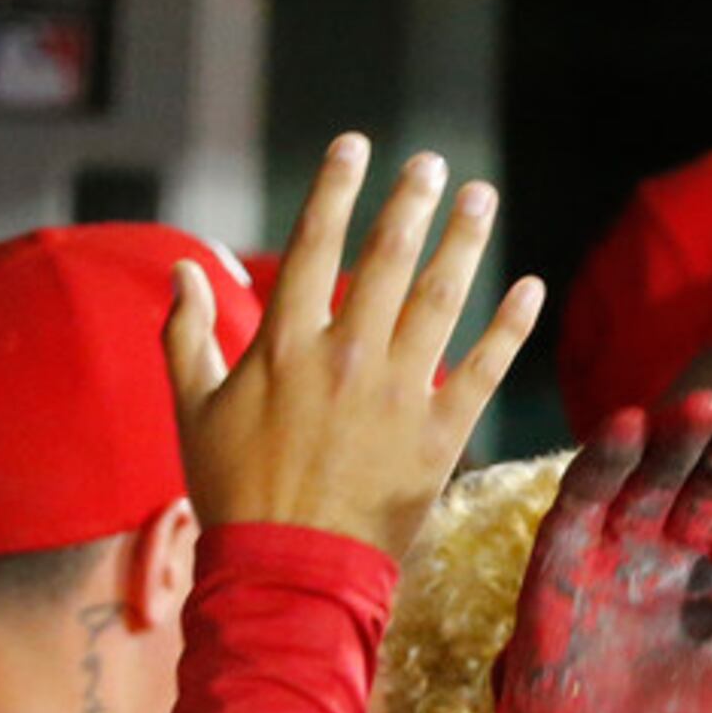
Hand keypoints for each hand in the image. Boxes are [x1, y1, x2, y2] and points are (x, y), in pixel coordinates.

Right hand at [166, 135, 543, 556]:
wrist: (287, 566)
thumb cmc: (233, 490)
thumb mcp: (192, 407)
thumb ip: (186, 332)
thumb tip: (183, 268)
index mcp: (283, 344)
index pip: (311, 245)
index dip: (335, 189)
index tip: (356, 146)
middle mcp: (345, 357)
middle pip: (384, 260)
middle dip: (410, 204)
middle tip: (432, 164)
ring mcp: (398, 394)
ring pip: (439, 300)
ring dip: (464, 243)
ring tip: (481, 199)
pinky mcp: (441, 435)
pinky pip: (484, 369)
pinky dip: (510, 326)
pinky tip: (528, 287)